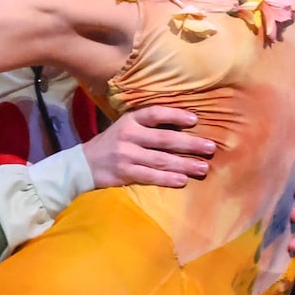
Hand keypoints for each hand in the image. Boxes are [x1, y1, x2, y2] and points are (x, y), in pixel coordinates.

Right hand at [82, 106, 216, 189]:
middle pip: (165, 139)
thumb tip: (183, 128)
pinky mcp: (124, 173)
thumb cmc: (112, 144)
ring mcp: (126, 155)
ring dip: (185, 164)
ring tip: (203, 167)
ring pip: (161, 160)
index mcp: (130, 120)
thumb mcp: (125, 127)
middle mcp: (129, 135)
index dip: (175, 115)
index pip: (155, 114)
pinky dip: (167, 179)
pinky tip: (182, 180)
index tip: (195, 120)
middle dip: (190, 144)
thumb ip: (148, 126)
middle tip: (211, 148)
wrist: (83, 164)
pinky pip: (150, 176)